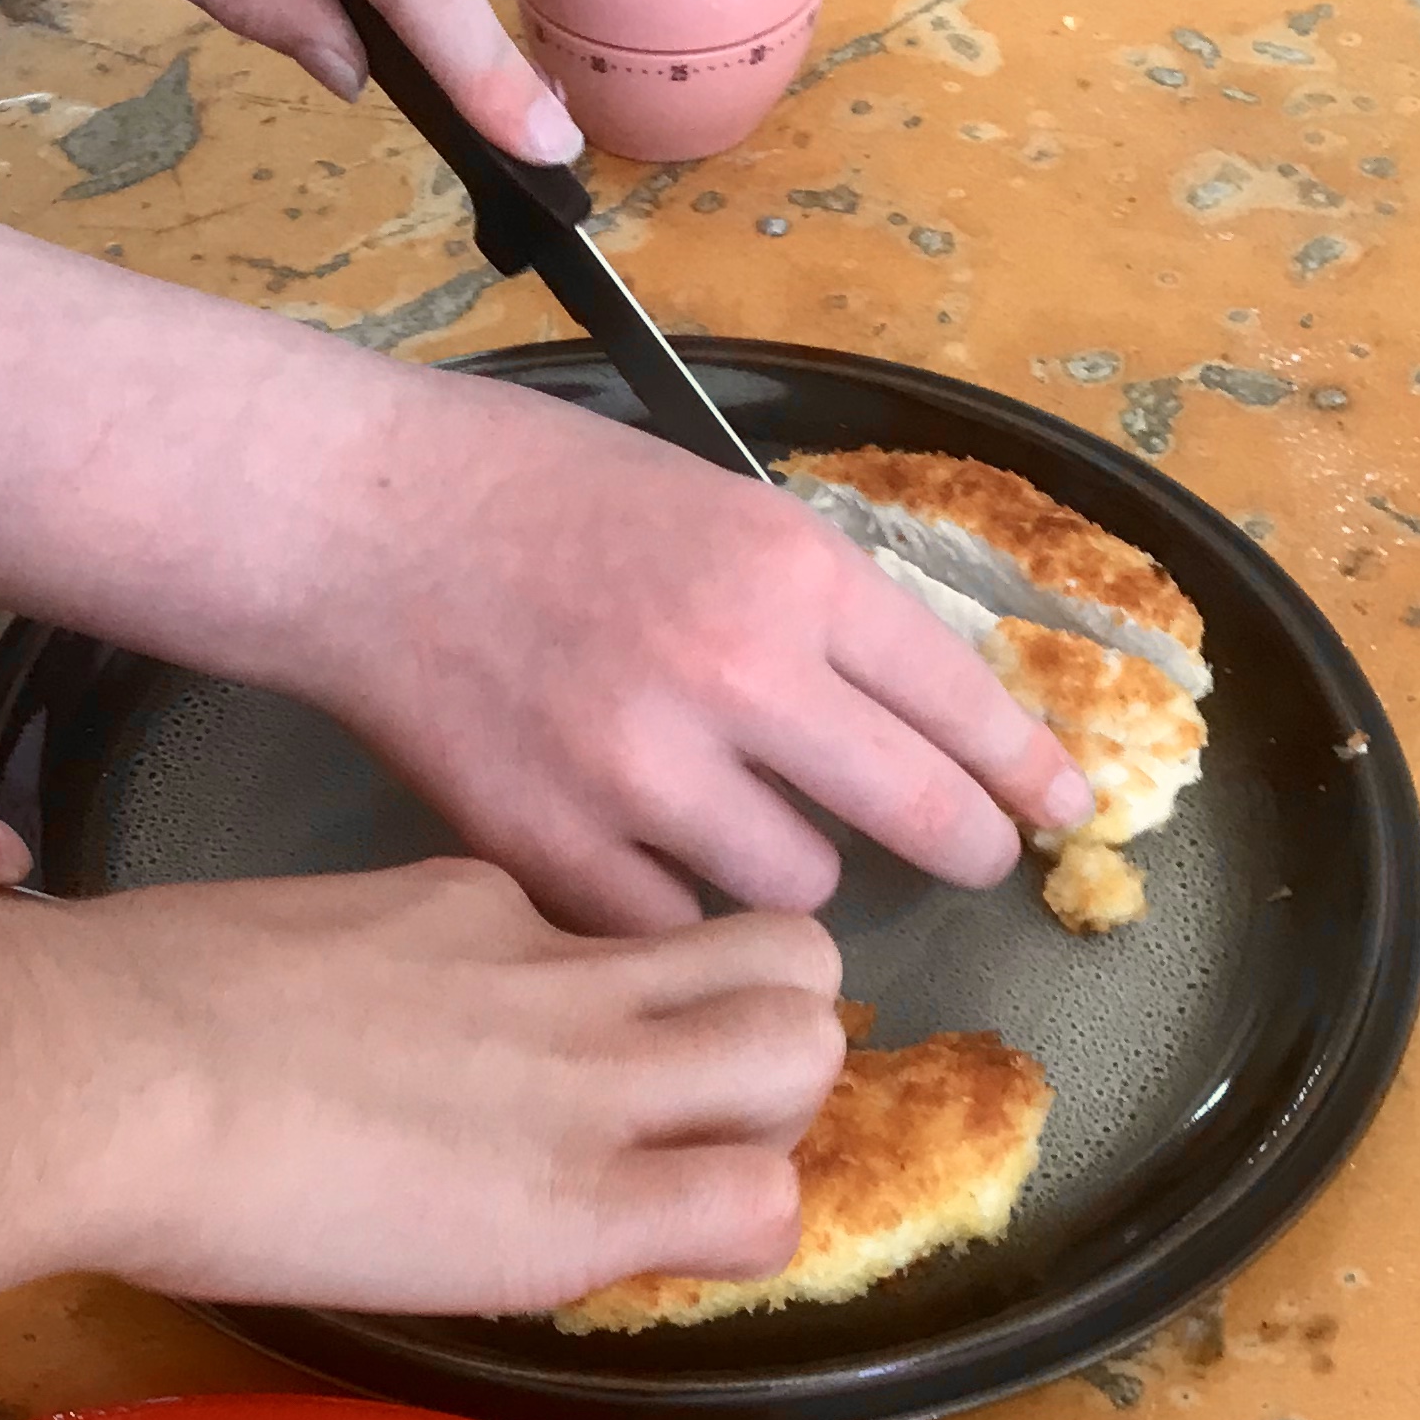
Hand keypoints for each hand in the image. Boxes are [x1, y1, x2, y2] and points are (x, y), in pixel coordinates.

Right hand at [0, 860, 845, 1317]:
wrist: (102, 1068)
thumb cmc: (114, 1015)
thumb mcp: (267, 947)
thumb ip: (343, 977)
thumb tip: (328, 1034)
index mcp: (472, 905)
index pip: (616, 943)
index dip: (620, 1013)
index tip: (553, 1076)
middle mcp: (559, 971)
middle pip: (780, 955)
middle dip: (766, 1035)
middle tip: (687, 1123)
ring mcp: (583, 1077)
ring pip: (803, 1048)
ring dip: (774, 1124)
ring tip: (693, 1184)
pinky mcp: (580, 1199)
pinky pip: (758, 1209)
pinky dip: (738, 1238)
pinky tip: (656, 1261)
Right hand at [287, 386, 1095, 933]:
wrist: (358, 523)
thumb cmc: (535, 493)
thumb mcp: (714, 503)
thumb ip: (816, 608)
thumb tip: (924, 713)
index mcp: (787, 573)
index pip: (963, 702)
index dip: (1029, 772)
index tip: (1061, 809)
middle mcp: (734, 676)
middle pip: (917, 819)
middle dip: (963, 847)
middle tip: (966, 856)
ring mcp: (640, 774)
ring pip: (794, 890)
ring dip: (788, 868)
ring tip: (738, 821)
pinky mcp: (552, 846)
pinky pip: (670, 925)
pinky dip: (671, 902)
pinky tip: (642, 852)